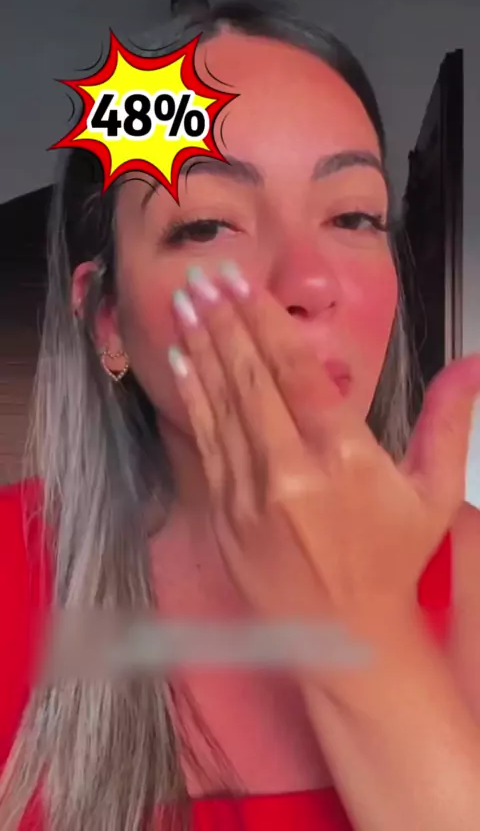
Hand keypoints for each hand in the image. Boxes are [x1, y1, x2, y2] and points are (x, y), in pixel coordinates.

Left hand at [168, 263, 479, 632]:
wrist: (347, 637)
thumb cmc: (392, 560)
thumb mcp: (434, 491)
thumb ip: (449, 420)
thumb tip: (476, 362)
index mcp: (345, 457)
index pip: (297, 371)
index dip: (265, 320)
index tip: (242, 283)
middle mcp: (292, 470)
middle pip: (252, 378)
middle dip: (225, 321)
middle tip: (204, 276)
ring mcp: (251, 494)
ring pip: (223, 405)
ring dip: (202, 348)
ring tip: (184, 303)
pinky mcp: (226, 514)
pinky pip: (207, 444)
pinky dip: (194, 399)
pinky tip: (182, 363)